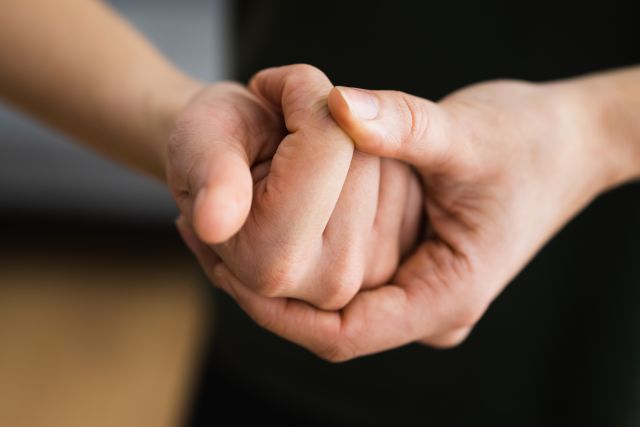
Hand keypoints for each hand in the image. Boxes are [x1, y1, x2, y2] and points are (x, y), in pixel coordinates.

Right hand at [170, 64, 421, 310]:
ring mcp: (364, 276)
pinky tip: (332, 184)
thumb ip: (212, 176)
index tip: (269, 103)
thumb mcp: (200, 139)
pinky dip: (375, 165)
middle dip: (328, 130)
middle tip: (281, 144)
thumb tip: (215, 223)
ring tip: (300, 167)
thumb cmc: (214, 145)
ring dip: (352, 149)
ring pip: (391, 170)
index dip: (303, 101)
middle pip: (365, 161)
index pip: (330, 145)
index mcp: (269, 263)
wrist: (238, 164)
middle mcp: (324, 285)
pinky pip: (406, 183)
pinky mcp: (390, 264)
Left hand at [209, 77, 618, 360]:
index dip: (273, 309)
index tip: (221, 265)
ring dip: (278, 271)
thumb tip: (333, 107)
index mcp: (445, 296)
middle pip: (327, 322)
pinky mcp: (413, 268)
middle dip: (263, 288)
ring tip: (225, 228)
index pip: (341, 336)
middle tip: (204, 239)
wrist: (570, 144)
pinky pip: (347, 276)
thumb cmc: (530, 143)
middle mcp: (430, 307)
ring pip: (332, 302)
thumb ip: (401, 125)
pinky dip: (305, 252)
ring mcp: (421, 291)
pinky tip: (271, 216)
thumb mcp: (466, 133)